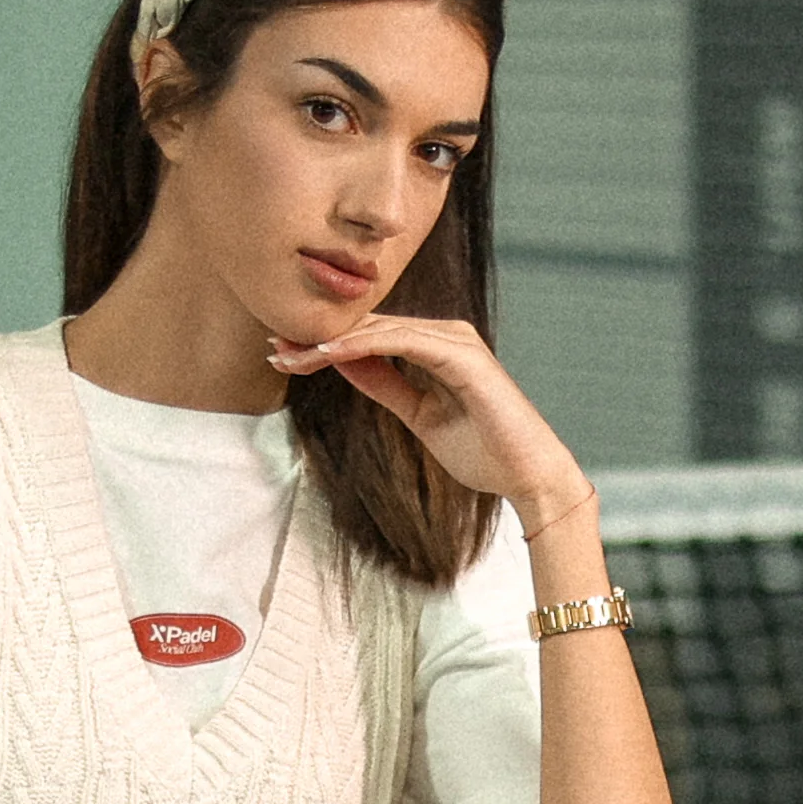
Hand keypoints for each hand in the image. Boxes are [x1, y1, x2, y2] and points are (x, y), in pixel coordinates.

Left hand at [271, 313, 590, 528]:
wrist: (530, 476)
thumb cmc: (485, 450)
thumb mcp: (421, 416)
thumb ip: (386, 387)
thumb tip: (345, 365)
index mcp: (436, 346)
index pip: (370, 337)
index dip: (325, 343)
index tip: (283, 353)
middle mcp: (446, 334)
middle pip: (369, 327)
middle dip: (318, 338)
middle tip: (272, 346)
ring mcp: (456, 341)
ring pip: (380, 329)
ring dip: (331, 341)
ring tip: (290, 353)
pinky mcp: (463, 356)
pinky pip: (403, 342)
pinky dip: (363, 347)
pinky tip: (328, 356)